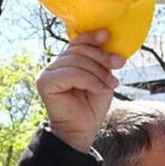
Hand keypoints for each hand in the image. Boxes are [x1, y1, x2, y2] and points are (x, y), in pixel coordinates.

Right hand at [36, 30, 124, 151]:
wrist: (84, 130)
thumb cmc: (92, 105)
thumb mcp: (101, 78)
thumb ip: (101, 60)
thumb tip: (107, 37)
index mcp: (66, 62)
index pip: (77, 43)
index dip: (91, 37)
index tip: (107, 35)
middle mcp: (54, 65)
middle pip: (79, 51)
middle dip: (102, 57)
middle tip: (119, 66)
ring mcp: (47, 73)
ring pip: (77, 61)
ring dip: (99, 72)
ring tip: (111, 84)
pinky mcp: (45, 83)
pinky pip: (71, 74)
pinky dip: (89, 80)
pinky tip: (100, 89)